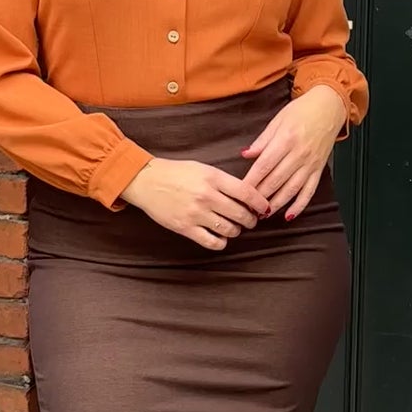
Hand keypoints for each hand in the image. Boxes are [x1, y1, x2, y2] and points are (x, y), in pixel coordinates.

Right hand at [121, 158, 270, 250]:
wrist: (147, 181)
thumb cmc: (176, 173)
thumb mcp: (203, 169)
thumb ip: (224, 181)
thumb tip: (248, 196)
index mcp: (213, 178)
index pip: (247, 193)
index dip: (260, 203)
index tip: (265, 208)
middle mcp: (206, 196)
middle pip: (241, 214)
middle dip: (251, 220)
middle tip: (250, 220)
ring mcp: (196, 213)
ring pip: (230, 230)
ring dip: (237, 230)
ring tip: (234, 227)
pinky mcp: (185, 228)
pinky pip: (213, 242)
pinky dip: (222, 242)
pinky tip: (220, 237)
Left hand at [241, 86, 346, 217]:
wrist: (330, 107)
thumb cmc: (303, 110)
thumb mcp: (278, 120)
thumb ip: (262, 141)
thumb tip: (245, 154)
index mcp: (286, 140)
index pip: (264, 166)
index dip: (251, 181)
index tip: (239, 192)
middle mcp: (299, 154)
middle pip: (276, 181)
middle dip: (260, 197)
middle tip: (247, 207)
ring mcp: (310, 164)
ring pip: (291, 190)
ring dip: (276, 205)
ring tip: (263, 214)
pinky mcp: (319, 169)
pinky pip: (309, 191)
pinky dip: (299, 205)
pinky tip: (289, 215)